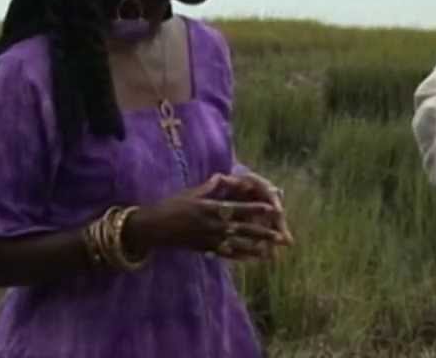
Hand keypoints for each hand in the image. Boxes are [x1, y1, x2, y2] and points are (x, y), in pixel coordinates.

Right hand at [126, 174, 286, 261]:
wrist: (154, 228)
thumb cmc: (172, 206)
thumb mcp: (191, 193)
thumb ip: (210, 187)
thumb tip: (222, 175)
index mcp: (210, 208)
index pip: (237, 208)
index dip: (255, 209)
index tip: (272, 209)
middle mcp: (212, 225)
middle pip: (242, 229)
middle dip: (263, 232)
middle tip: (280, 235)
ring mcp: (209, 239)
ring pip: (237, 245)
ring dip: (256, 248)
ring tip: (272, 252)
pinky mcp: (205, 249)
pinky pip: (226, 254)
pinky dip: (241, 257)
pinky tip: (253, 259)